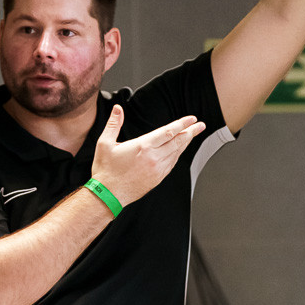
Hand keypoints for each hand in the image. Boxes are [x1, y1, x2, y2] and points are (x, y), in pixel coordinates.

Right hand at [90, 106, 204, 207]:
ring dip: (186, 143)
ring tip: (192, 135)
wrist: (108, 194)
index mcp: (142, 146)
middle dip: (191, 132)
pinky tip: (179, 151)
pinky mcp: (157, 178)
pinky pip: (172, 164)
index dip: (182, 124)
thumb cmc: (106, 171)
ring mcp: (157, 169)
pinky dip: (178, 155)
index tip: (192, 119)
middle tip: (200, 125)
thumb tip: (117, 109)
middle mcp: (153, 157)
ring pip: (176, 153)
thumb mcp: (104, 143)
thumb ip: (113, 124)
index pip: (168, 132)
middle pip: (177, 142)